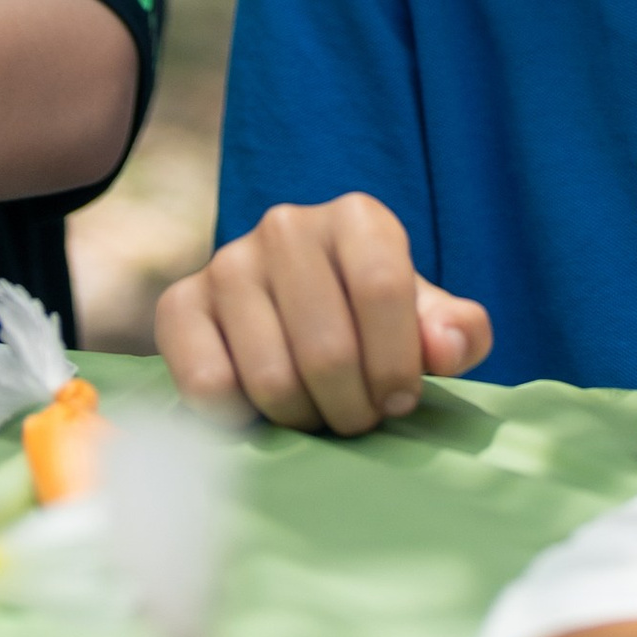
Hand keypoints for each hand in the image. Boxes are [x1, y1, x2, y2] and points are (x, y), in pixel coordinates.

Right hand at [156, 194, 490, 434]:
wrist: (286, 310)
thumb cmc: (368, 318)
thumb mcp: (422, 320)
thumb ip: (456, 332)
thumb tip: (449, 348)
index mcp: (355, 216)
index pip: (382, 289)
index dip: (396, 364)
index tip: (400, 402)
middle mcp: (286, 226)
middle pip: (327, 349)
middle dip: (350, 407)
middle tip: (356, 420)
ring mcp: (227, 263)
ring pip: (271, 378)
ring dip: (301, 419)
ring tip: (315, 415)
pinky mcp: (179, 304)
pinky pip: (209, 386)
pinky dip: (240, 419)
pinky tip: (260, 409)